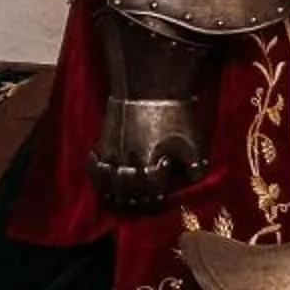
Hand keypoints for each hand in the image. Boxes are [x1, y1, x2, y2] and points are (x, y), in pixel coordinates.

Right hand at [91, 98, 203, 212]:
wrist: (149, 84)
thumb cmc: (175, 112)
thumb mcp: (193, 140)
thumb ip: (194, 165)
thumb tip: (194, 180)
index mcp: (152, 163)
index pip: (149, 192)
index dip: (154, 200)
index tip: (159, 200)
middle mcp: (130, 160)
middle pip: (126, 190)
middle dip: (133, 201)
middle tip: (138, 204)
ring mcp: (114, 150)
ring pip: (107, 181)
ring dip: (113, 193)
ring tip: (118, 199)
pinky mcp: (104, 139)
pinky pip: (95, 164)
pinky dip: (97, 175)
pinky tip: (103, 179)